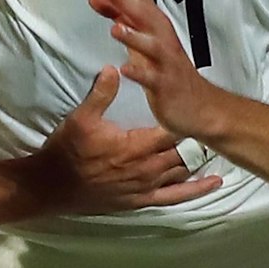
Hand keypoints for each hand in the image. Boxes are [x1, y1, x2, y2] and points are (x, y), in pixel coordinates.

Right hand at [27, 67, 220, 213]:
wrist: (53, 186)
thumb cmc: (68, 150)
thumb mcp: (81, 117)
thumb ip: (102, 93)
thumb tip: (115, 67)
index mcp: (136, 145)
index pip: (172, 130)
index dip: (186, 119)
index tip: (198, 107)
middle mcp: (147, 168)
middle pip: (183, 152)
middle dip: (197, 139)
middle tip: (212, 125)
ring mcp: (146, 187)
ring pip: (182, 172)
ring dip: (199, 160)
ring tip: (216, 146)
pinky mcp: (142, 200)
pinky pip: (175, 197)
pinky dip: (196, 189)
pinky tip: (214, 183)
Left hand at [88, 0, 228, 139]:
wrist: (201, 107)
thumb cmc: (169, 71)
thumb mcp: (142, 41)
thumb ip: (121, 18)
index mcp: (156, 28)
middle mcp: (163, 41)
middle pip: (145, 15)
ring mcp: (166, 63)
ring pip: (152, 45)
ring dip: (134, 35)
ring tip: (114, 27)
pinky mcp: (167, 86)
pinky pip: (153, 79)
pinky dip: (140, 73)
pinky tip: (126, 69)